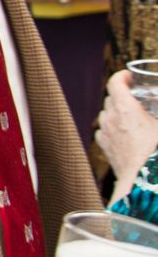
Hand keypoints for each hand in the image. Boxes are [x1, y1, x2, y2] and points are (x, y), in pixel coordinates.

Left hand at [99, 70, 157, 195]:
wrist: (143, 180)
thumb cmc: (156, 152)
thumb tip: (157, 114)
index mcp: (126, 109)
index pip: (116, 83)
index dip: (122, 76)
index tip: (130, 76)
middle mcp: (111, 117)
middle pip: (111, 98)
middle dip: (123, 95)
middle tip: (137, 98)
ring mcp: (105, 132)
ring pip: (106, 113)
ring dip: (116, 112)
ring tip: (132, 117)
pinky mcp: (104, 146)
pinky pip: (104, 130)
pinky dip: (112, 127)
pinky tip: (125, 134)